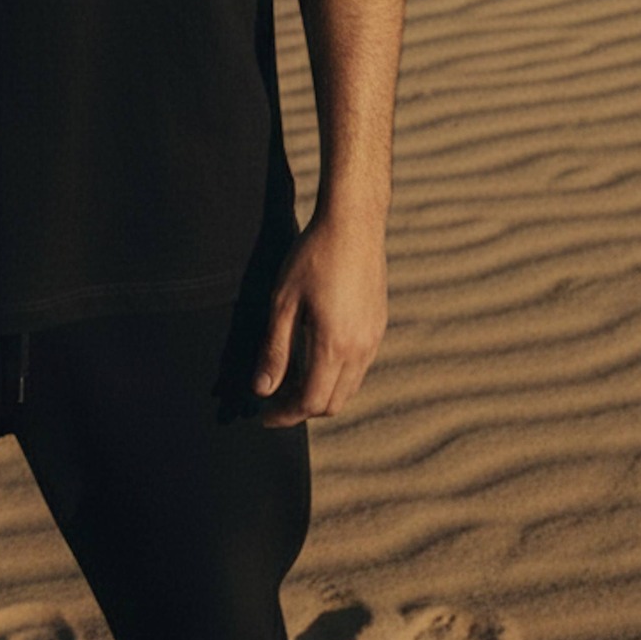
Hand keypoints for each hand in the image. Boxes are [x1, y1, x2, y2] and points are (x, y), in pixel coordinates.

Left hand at [252, 215, 387, 427]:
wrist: (353, 224)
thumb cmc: (313, 257)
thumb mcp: (283, 301)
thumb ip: (274, 350)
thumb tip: (262, 390)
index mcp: (334, 346)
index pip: (310, 401)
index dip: (285, 414)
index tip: (264, 415)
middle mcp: (360, 349)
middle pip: (333, 402)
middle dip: (302, 409)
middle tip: (274, 399)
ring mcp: (373, 339)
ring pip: (349, 388)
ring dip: (320, 394)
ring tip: (292, 381)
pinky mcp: (378, 326)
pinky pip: (359, 368)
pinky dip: (337, 376)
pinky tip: (316, 357)